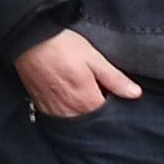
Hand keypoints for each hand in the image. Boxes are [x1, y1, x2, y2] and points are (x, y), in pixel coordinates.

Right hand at [16, 28, 140, 119]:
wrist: (27, 40)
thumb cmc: (62, 45)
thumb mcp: (93, 57)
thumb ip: (114, 79)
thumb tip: (135, 94)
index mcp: (87, 101)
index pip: (108, 117)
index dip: (116, 108)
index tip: (117, 97)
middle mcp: (70, 111)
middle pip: (91, 123)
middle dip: (99, 113)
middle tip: (101, 95)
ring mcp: (53, 111)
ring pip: (75, 122)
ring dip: (82, 114)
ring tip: (84, 96)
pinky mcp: (40, 105)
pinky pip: (58, 118)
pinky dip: (66, 113)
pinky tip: (68, 100)